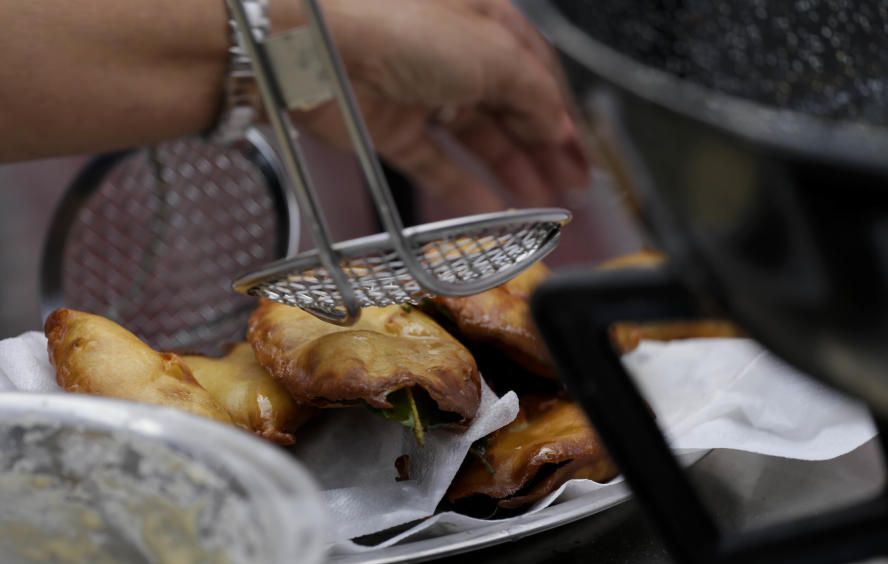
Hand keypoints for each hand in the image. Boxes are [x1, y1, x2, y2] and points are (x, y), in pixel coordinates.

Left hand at [274, 0, 589, 212]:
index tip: (581, 158)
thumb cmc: (400, 23)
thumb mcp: (493, 52)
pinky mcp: (391, 128)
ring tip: (540, 204)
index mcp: (486, 20)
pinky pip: (436, 163)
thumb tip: (557, 125)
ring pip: (476, 138)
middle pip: (510, 109)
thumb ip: (534, 94)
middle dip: (543, 150)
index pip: (536, 73)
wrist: (316, 44)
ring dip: (511, 171)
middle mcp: (455, 54)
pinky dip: (465, 187)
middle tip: (571, 189)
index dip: (562, 118)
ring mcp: (421, 92)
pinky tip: (493, 209)